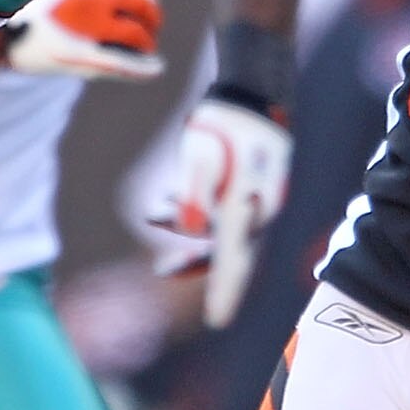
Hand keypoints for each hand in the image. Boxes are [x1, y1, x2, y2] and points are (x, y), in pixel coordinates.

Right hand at [0, 0, 164, 80]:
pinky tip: (155, 68)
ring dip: (146, 41)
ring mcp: (86, 27)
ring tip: (148, 48)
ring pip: (134, 35)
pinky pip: (122, 63)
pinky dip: (142, 66)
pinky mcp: (79, 56)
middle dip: (151, 16)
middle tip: (153, 25)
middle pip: (139, 5)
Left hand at [155, 95, 292, 327]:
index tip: (217, 322)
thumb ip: (193, 192)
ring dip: (186, 227)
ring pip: (219, 228)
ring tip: (152, 214)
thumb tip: (186, 227)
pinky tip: (164, 203)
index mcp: (249, 208)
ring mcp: (254, 198)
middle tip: (162, 270)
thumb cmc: (226, 121)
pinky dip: (193, 209)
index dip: (224, 293)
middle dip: (194, 261)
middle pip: (228, 251)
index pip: (237, 262)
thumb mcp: (201, 155)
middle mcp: (258, 209)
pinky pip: (220, 209)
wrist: (254, 87)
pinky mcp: (246, 186)